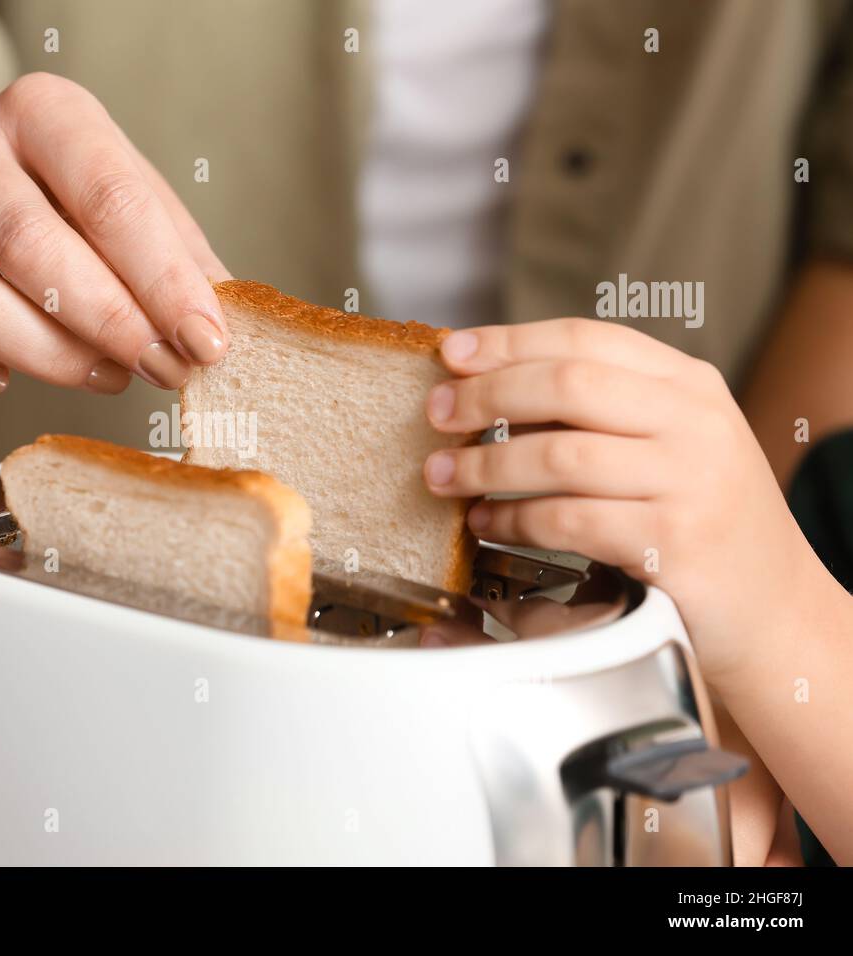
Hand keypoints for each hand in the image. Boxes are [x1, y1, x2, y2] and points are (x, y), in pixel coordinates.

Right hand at [0, 72, 230, 395]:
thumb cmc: (72, 195)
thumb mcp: (140, 201)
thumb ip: (182, 261)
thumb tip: (220, 332)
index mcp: (44, 111)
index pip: (109, 200)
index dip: (164, 284)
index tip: (205, 343)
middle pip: (31, 250)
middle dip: (109, 326)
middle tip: (160, 368)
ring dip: (48, 357)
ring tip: (106, 373)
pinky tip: (0, 375)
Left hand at [421, 318, 822, 685]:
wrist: (775, 611)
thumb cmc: (701, 524)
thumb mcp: (666, 448)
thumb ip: (597, 415)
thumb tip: (487, 391)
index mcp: (688, 385)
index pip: (586, 339)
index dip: (509, 341)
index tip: (451, 351)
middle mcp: (695, 422)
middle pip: (567, 383)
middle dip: (486, 395)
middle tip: (435, 413)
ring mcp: (690, 480)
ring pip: (559, 454)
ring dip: (484, 464)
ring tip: (441, 476)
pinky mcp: (673, 541)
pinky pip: (568, 520)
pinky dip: (513, 521)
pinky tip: (486, 525)